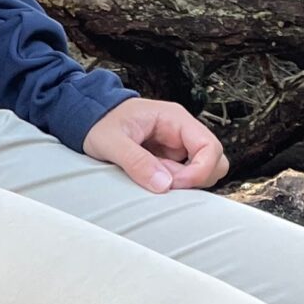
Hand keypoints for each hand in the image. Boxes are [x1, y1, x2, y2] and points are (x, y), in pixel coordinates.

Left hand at [84, 97, 227, 193]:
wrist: (88, 118)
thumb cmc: (99, 122)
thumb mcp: (111, 141)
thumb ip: (136, 161)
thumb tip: (164, 185)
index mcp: (175, 118)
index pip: (210, 146)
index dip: (201, 170)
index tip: (177, 184)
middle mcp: (182, 132)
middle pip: (214, 161)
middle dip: (195, 178)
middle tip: (164, 182)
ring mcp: (177, 147)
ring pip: (201, 172)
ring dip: (182, 183)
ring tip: (151, 177)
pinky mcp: (169, 160)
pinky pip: (183, 177)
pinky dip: (173, 185)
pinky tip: (151, 178)